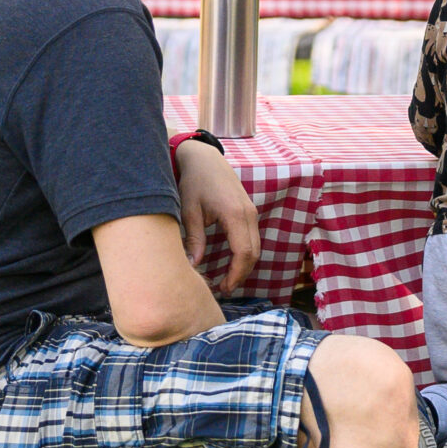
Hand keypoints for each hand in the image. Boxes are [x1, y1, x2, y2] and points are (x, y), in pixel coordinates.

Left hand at [175, 140, 260, 286]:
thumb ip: (194, 239)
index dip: (236, 275)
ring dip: (245, 265)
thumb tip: (193, 266)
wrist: (204, 158)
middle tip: (224, 289)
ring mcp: (251, 211)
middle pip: (254, 253)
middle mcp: (248, 214)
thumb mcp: (189, 211)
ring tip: (227, 280)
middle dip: (241, 274)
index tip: (223, 288)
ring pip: (256, 247)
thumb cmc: (194, 182)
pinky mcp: (249, 211)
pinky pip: (253, 238)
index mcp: (234, 214)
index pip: (243, 253)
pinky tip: (232, 262)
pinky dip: (246, 254)